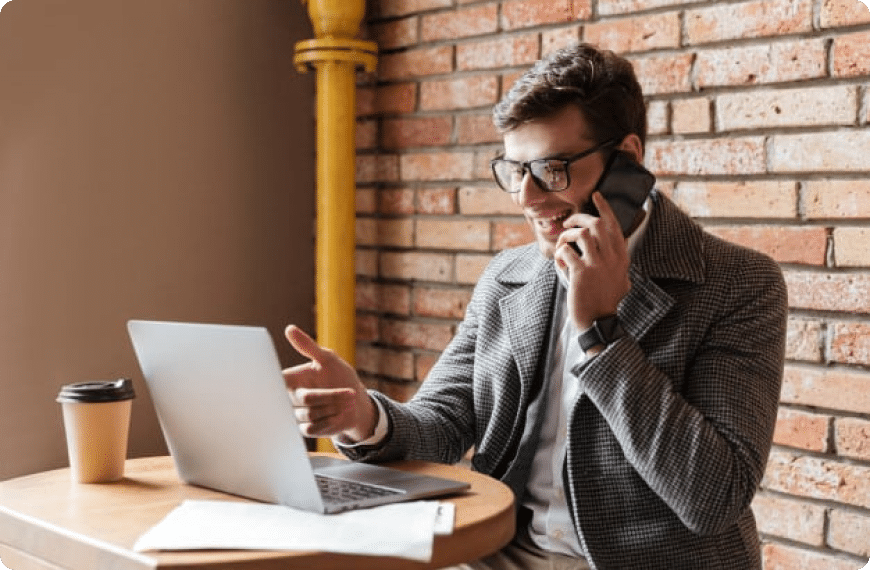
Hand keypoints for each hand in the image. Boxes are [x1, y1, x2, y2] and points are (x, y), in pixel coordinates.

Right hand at [282, 325, 377, 440]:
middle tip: (350, 394)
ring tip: (348, 402)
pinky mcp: (306, 429)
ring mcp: (297, 414)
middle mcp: (290, 397)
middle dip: (332, 396)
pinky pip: (314, 428)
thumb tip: (289, 329)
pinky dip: (332, 420)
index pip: (277, 381)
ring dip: (335, 408)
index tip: (277, 385)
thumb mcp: (327, 358)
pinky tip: (340, 414)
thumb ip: (308, 346)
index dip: (271, 384)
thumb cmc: (339, 376)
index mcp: (291, 379)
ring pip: (312, 414)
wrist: (355, 402)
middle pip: (307, 398)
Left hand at [554, 192, 631, 329]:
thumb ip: (620, 263)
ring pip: (581, 233)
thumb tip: (621, 249)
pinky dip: (559, 254)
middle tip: (568, 222)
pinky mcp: (582, 273)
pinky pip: (566, 252)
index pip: (614, 225)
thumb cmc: (607, 301)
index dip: (604, 207)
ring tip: (562, 245)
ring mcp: (597, 265)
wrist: (599, 321)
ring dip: (566, 236)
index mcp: (621, 257)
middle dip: (579, 218)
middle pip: (595, 224)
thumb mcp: (622, 280)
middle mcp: (612, 257)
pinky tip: (560, 265)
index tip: (596, 195)